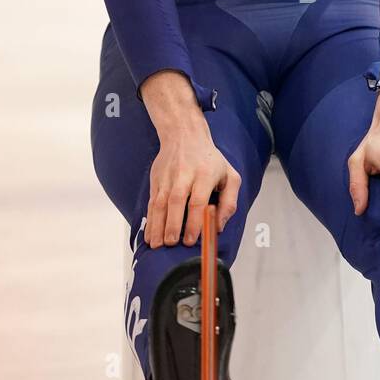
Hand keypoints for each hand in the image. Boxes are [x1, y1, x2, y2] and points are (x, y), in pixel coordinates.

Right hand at [144, 119, 240, 248]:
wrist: (183, 135)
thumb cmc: (210, 160)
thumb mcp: (230, 176)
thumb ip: (229, 202)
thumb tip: (219, 226)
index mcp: (204, 174)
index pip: (197, 201)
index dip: (194, 222)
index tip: (191, 240)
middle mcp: (184, 175)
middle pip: (176, 202)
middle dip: (172, 225)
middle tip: (172, 244)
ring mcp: (167, 177)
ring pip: (160, 203)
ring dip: (157, 226)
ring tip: (157, 245)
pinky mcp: (156, 180)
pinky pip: (151, 202)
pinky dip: (149, 220)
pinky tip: (150, 235)